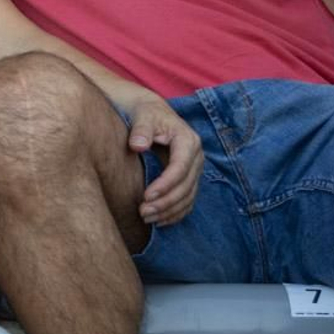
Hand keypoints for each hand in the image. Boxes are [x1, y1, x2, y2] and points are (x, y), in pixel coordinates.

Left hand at [122, 94, 202, 226]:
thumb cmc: (145, 114)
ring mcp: (195, 169)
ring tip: (146, 218)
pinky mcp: (190, 178)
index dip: (165, 185)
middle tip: (142, 213)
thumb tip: (137, 146)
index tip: (146, 197)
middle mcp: (196, 157)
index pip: (180, 168)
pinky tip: (159, 221)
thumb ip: (140, 131)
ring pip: (188, 197)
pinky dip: (175, 213)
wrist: (152, 112)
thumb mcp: (142, 117)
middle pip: (186, 186)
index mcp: (188, 141)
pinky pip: (187, 201)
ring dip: (169, 211)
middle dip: (165, 202)